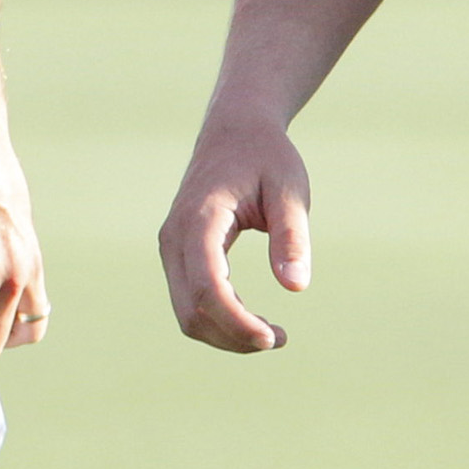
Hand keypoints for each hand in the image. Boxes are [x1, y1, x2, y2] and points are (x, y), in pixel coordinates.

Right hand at [158, 114, 309, 353]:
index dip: (237, 322)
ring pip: (187, 314)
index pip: (208, 287)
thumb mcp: (289, 189)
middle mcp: (175, 238)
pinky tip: (253, 320)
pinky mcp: (178, 256)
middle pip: (192, 311)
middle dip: (233, 337)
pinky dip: (219, 321)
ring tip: (272, 334)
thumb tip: (296, 287)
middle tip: (280, 339)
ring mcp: (172, 248)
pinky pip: (190, 302)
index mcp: (200, 218)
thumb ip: (292, 236)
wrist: (234, 129)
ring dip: (226, 335)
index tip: (274, 338)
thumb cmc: (266, 157)